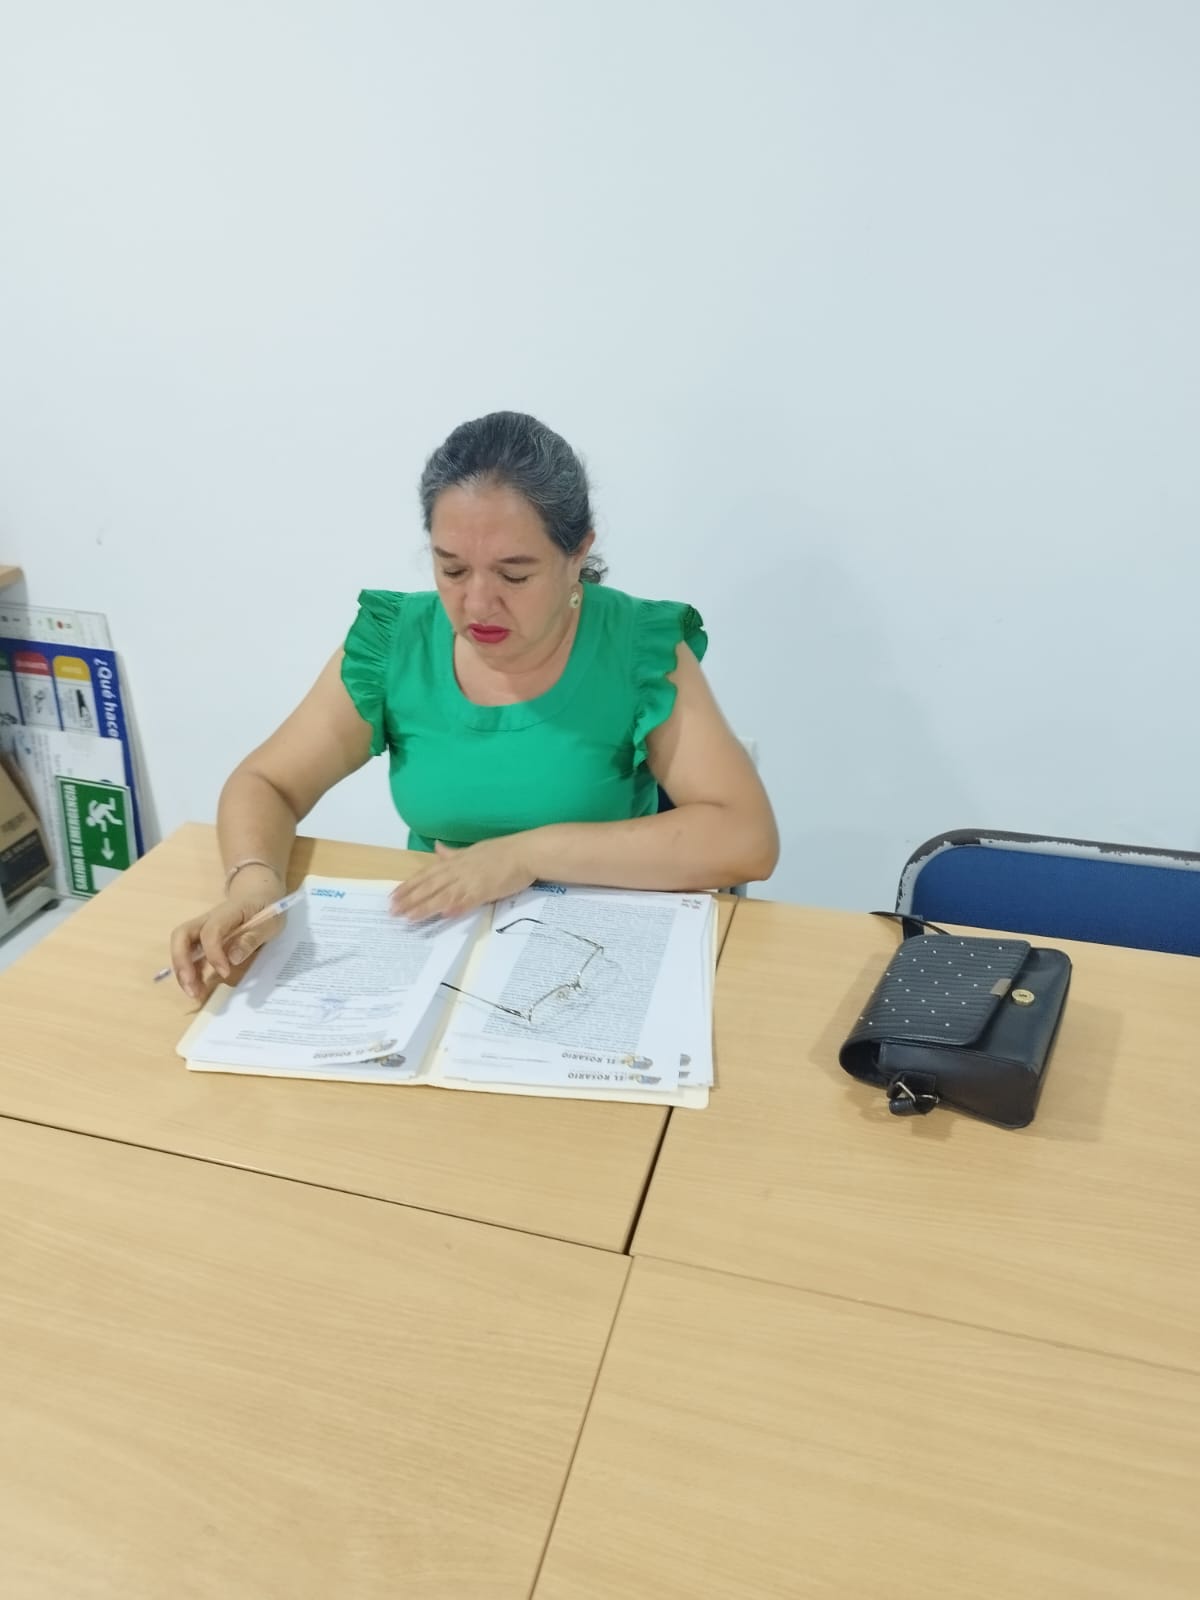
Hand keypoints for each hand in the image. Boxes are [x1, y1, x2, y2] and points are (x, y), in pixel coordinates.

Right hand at [168, 865, 285, 998]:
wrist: (259, 892)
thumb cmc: (266, 906)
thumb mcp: (270, 922)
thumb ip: (252, 939)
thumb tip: (233, 958)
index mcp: (227, 912)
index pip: (211, 931)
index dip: (214, 954)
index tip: (225, 973)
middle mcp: (208, 919)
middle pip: (182, 935)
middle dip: (182, 963)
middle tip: (192, 987)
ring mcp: (202, 928)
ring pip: (181, 946)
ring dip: (183, 971)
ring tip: (194, 993)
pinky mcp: (203, 938)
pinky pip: (189, 953)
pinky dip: (190, 971)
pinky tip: (198, 987)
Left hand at [390, 837, 536, 922]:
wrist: (525, 852)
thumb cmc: (503, 852)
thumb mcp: (473, 850)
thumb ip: (453, 853)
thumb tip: (438, 848)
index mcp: (455, 861)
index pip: (426, 875)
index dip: (408, 886)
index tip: (393, 896)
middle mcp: (458, 870)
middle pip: (429, 886)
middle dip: (409, 899)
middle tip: (392, 910)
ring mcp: (471, 881)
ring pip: (442, 895)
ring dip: (424, 906)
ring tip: (408, 917)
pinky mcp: (485, 890)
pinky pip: (467, 901)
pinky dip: (454, 907)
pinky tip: (443, 915)